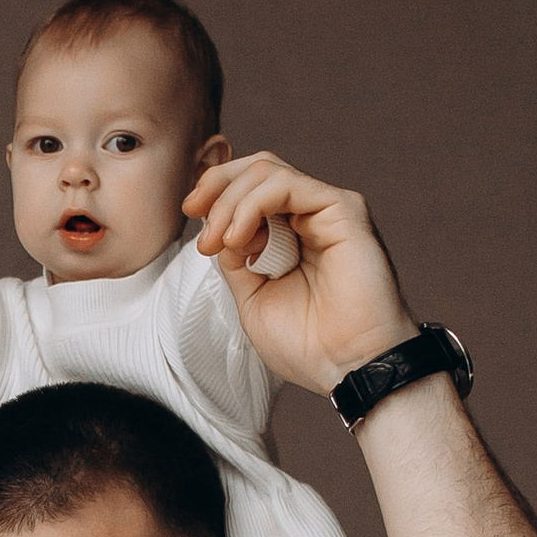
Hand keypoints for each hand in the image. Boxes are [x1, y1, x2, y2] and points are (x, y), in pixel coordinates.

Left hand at [185, 152, 414, 397]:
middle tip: (194, 213)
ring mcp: (327, 210)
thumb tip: (219, 227)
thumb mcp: (251, 297)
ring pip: (268, 171)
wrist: (348, 367)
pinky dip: (253, 204)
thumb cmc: (309, 344)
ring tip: (220, 241)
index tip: (189, 213)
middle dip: (216, 185)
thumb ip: (236, 258)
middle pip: (257, 169)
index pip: (248, 188)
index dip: (214, 193)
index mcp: (288, 235)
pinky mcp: (344, 209)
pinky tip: (239, 237)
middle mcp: (309, 217)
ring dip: (230, 201)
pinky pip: (288, 185)